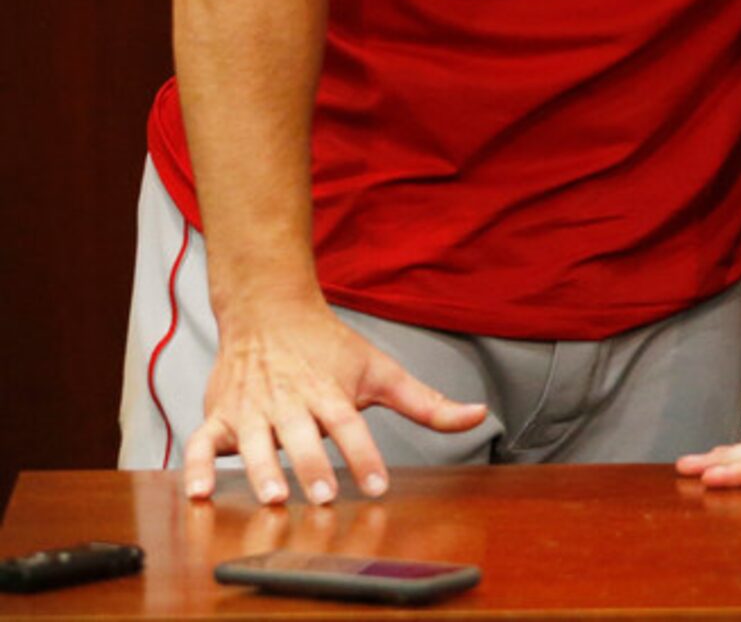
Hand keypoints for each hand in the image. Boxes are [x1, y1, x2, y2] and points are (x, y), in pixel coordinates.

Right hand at [183, 297, 486, 504]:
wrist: (269, 311)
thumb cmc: (328, 348)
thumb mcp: (381, 370)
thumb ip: (426, 402)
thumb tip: (478, 415)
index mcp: (330, 391)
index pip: (351, 424)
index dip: (364, 454)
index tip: (377, 484)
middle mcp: (290, 401)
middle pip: (302, 435)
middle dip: (312, 466)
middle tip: (324, 495)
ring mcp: (251, 409)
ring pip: (253, 441)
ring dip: (261, 468)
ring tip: (272, 496)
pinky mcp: (218, 416)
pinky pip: (200, 443)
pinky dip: (196, 466)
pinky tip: (199, 492)